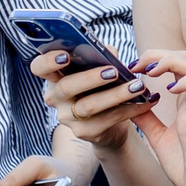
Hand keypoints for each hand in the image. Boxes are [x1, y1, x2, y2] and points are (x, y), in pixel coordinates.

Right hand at [32, 49, 151, 149]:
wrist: (110, 121)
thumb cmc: (102, 85)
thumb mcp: (99, 67)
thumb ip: (100, 55)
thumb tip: (108, 52)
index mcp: (53, 77)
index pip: (39, 67)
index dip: (48, 61)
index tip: (65, 56)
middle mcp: (55, 98)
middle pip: (66, 87)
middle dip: (90, 78)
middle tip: (113, 71)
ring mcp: (67, 118)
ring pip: (89, 106)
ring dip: (116, 95)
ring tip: (138, 86)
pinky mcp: (84, 133)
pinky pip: (107, 120)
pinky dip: (130, 109)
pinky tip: (146, 101)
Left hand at [123, 52, 185, 185]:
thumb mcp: (158, 137)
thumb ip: (147, 119)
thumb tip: (130, 103)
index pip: (176, 65)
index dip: (155, 59)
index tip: (133, 67)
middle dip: (160, 54)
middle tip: (138, 64)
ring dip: (172, 62)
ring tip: (152, 71)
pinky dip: (184, 83)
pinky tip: (167, 91)